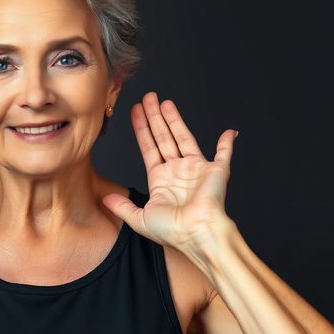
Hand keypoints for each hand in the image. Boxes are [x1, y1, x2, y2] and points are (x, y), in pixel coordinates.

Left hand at [102, 92, 237, 250]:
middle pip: (163, 137)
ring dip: (175, 120)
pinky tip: (228, 132)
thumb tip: (105, 199)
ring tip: (164, 102)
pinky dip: (227, 143)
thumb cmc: (171, 231)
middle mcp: (177, 171)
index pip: (148, 148)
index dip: (141, 130)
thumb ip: (122, 207)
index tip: (135, 112)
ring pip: (183, 137)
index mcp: (160, 180)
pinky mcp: (215, 171)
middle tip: (148, 98)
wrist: (196, 235)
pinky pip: (224, 154)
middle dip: (155, 117)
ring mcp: (196, 169)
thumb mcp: (139, 219)